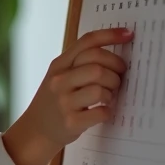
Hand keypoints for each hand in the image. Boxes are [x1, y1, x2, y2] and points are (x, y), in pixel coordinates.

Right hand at [3, 27, 132, 164]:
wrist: (35, 130)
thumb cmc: (55, 100)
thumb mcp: (61, 76)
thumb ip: (81, 63)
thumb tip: (118, 52)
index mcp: (59, 65)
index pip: (87, 42)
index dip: (111, 35)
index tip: (129, 34)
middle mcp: (59, 80)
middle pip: (97, 64)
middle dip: (115, 70)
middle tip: (118, 78)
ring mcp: (64, 102)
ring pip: (100, 88)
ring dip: (111, 92)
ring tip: (108, 96)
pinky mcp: (71, 122)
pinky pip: (101, 112)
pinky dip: (108, 111)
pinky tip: (103, 111)